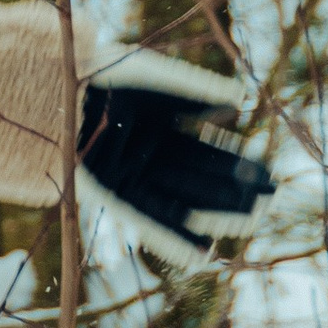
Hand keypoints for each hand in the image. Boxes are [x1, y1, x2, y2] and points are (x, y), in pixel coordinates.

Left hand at [78, 53, 274, 274]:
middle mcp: (145, 152)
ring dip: (217, 211)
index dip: (235, 162)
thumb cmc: (101, 74)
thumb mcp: (156, 81)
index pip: (205, 149)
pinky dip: (175, 238)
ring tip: (253, 219)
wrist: (55, 87)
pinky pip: (148, 220)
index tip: (266, 173)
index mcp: (156, 122)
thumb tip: (242, 98)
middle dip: (233, 189)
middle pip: (198, 176)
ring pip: (182, 198)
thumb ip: (196, 91)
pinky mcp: (110, 194)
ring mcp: (129, 174)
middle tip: (271, 197)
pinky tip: (203, 253)